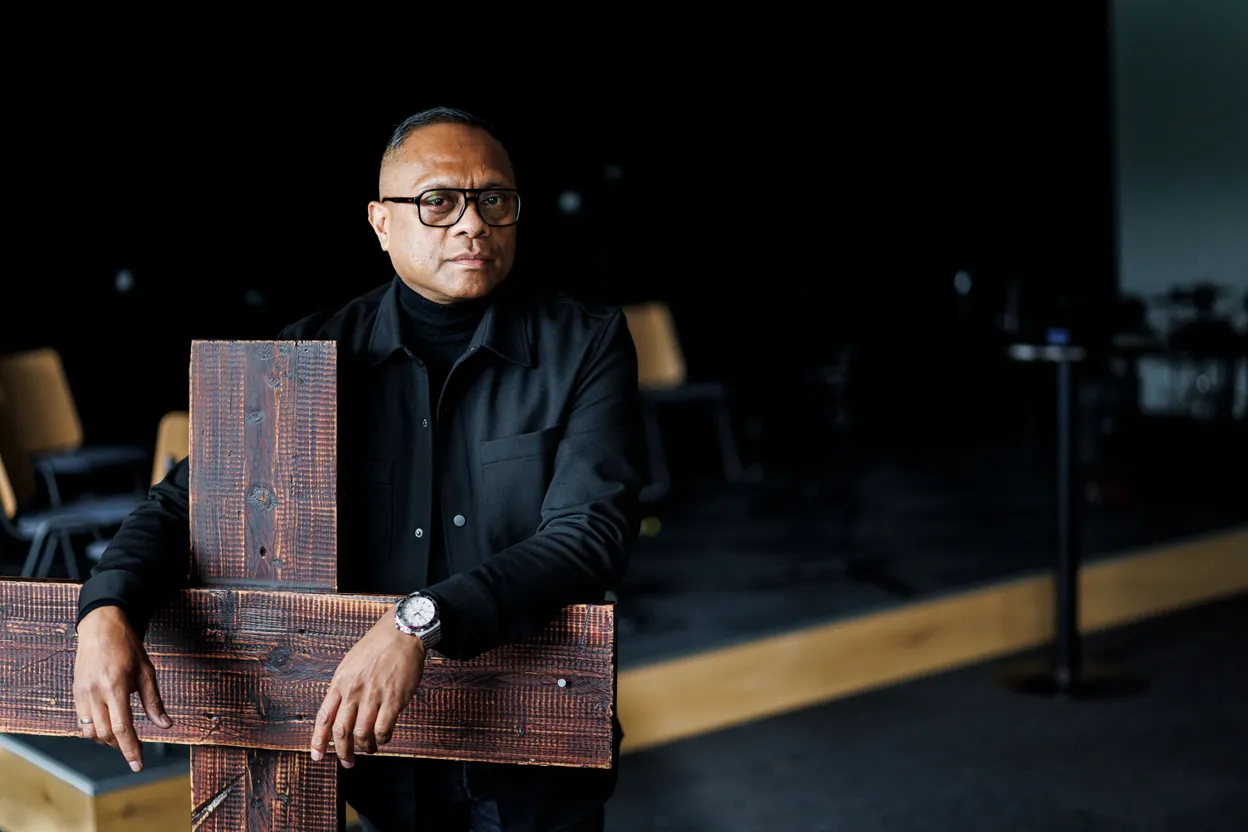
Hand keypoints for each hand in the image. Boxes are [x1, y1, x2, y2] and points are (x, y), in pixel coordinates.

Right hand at [73, 606, 172, 771]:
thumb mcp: (147, 671)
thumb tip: (165, 725)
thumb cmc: (127, 646)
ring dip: (107, 741)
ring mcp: (82, 694)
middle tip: (137, 750)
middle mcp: (94, 693)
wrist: (101, 626)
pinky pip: (82, 722)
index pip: (121, 728)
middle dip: (121, 747)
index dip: (130, 749)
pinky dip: (96, 730)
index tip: (137, 764)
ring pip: (91, 732)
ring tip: (124, 739)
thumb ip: (154, 700)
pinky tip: (109, 727)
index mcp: (114, 687)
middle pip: (105, 734)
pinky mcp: (75, 693)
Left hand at [310, 606, 425, 767]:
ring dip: (365, 748)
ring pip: (362, 734)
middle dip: (343, 752)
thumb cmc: (377, 646)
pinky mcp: (393, 699)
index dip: (319, 740)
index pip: (324, 717)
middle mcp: (353, 691)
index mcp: (340, 682)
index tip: (317, 756)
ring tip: (369, 750)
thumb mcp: (350, 664)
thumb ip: (344, 687)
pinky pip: (383, 729)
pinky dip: (382, 739)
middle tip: (347, 762)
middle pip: (342, 731)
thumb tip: (340, 710)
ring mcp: (373, 695)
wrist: (402, 632)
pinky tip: (384, 738)